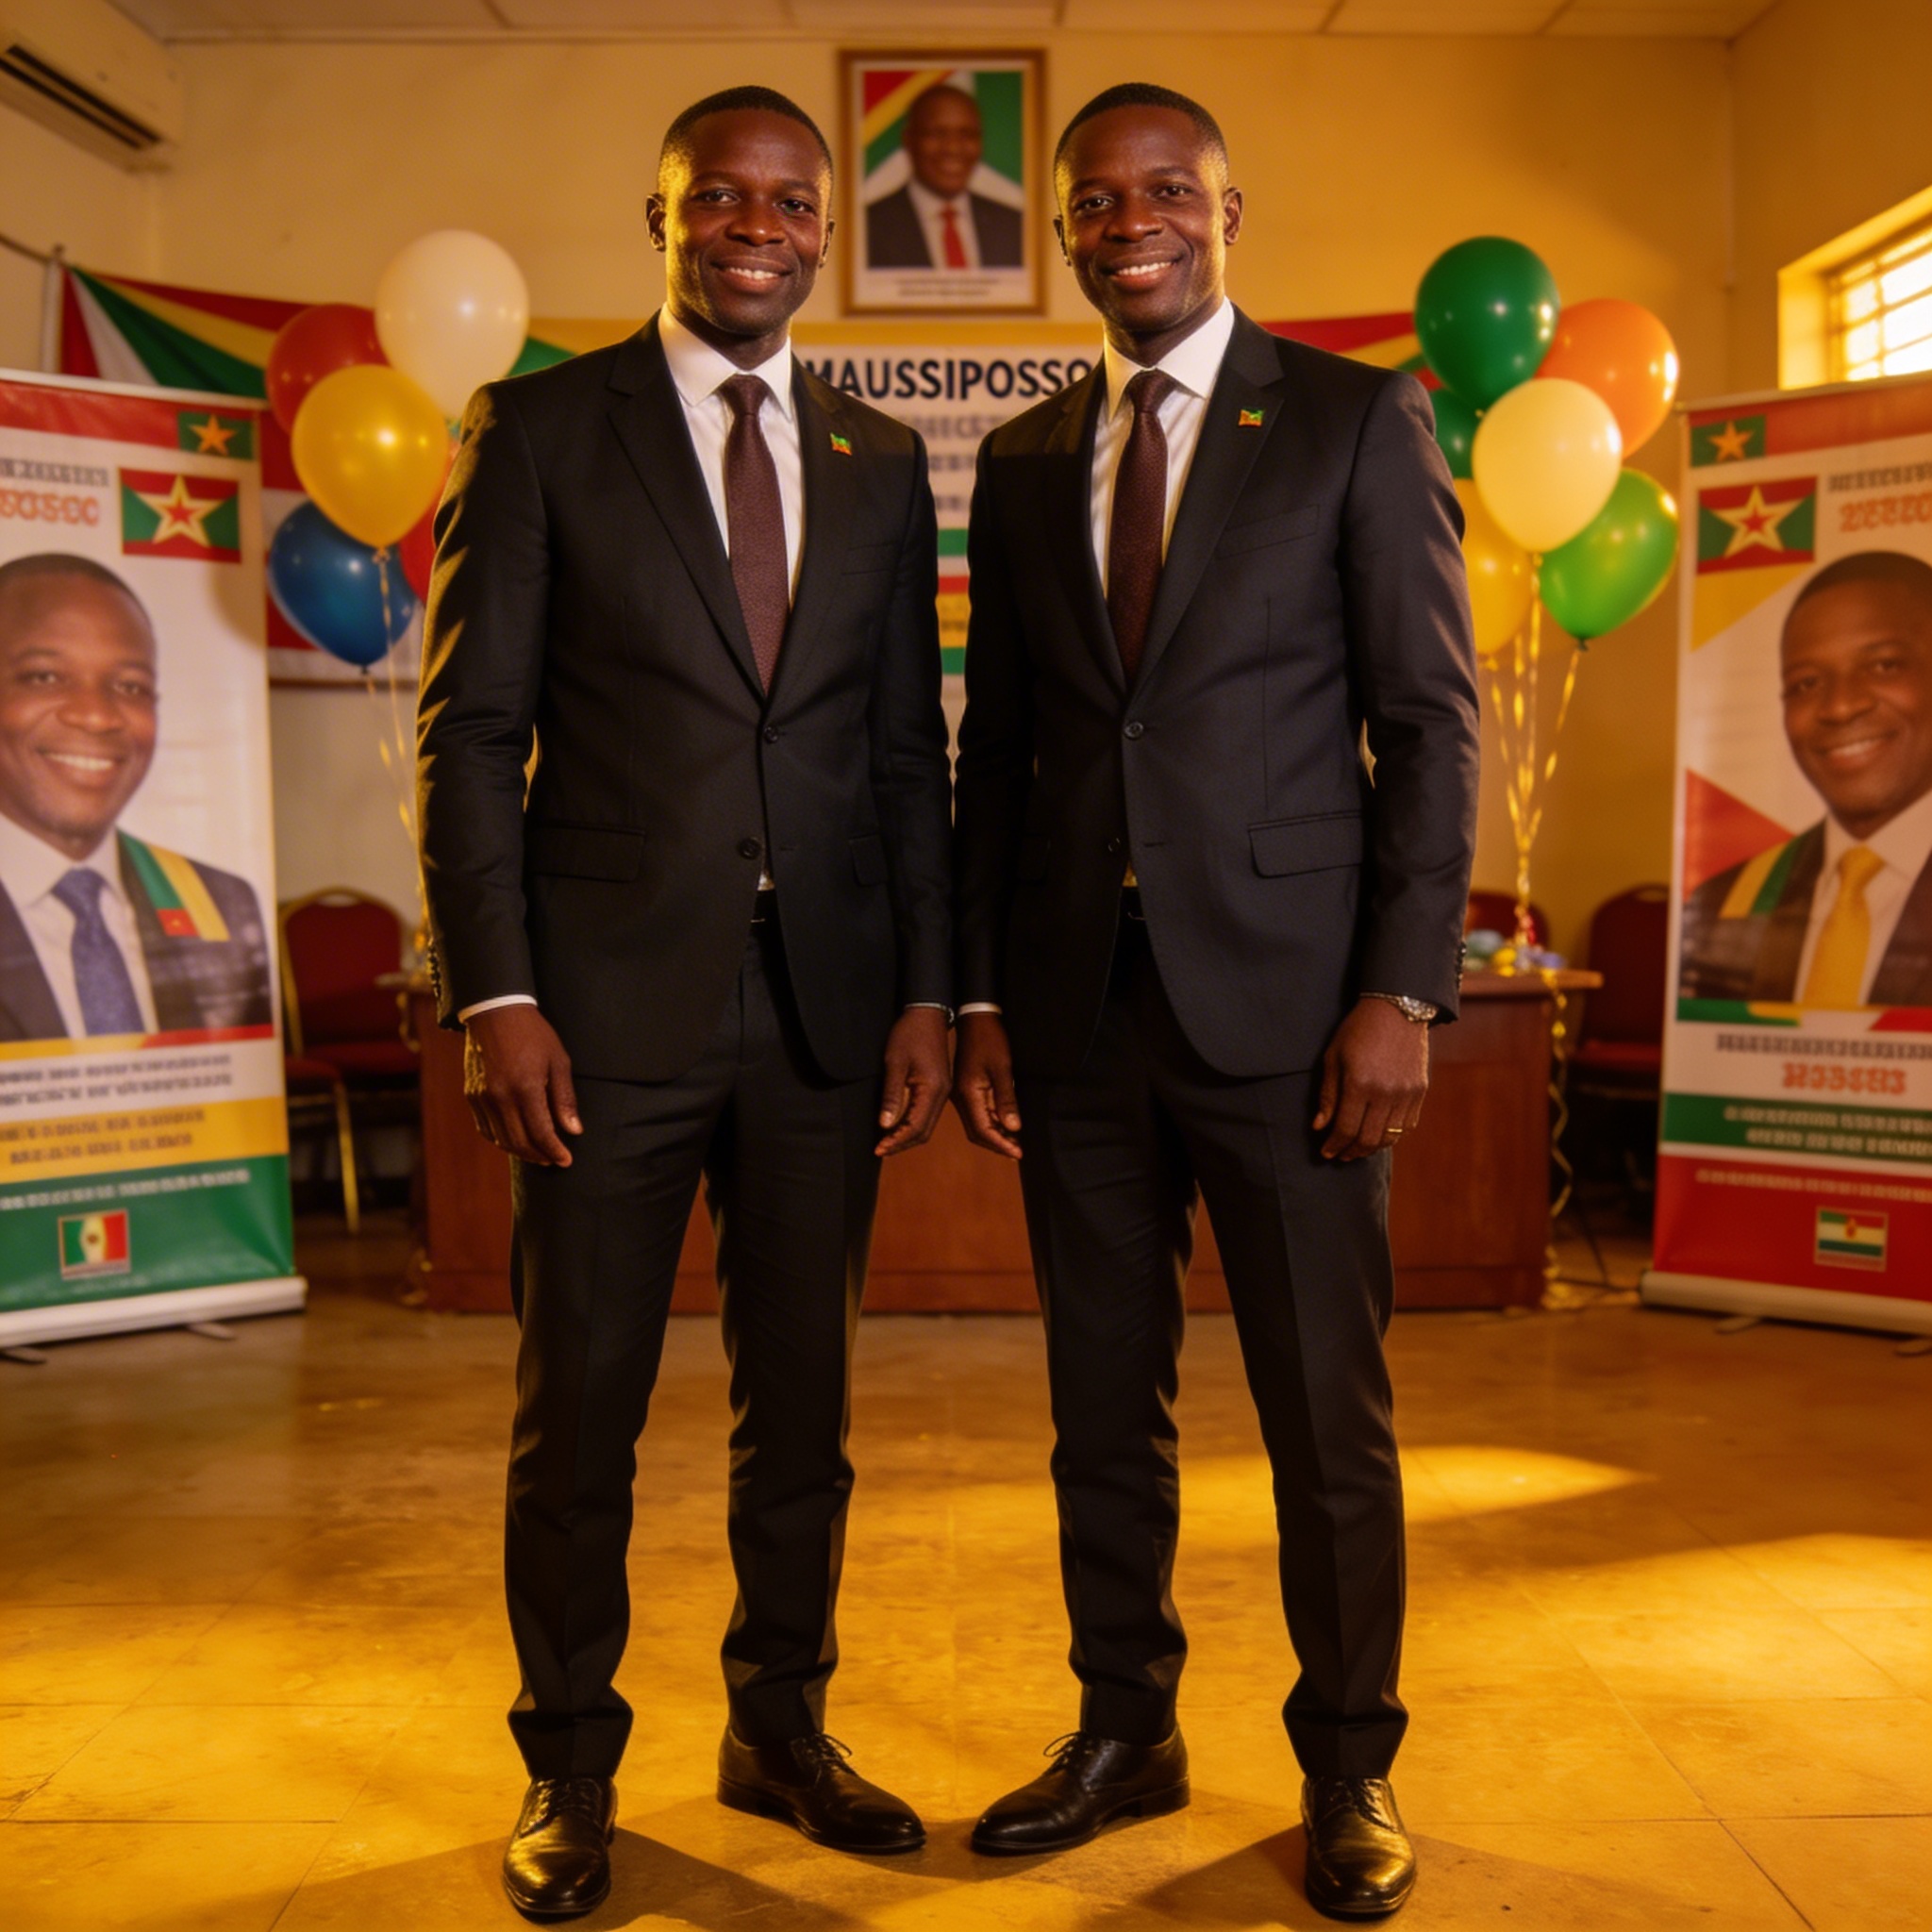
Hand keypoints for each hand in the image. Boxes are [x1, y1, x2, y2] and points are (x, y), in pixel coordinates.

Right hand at [464, 1004, 581, 1165]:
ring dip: (520, 1151)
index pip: (541, 1133)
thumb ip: (565, 1099)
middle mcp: (500, 1097)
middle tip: (554, 1160)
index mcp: (525, 1088)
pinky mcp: (471, 1095)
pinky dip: (501, 1139)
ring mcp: (482, 1097)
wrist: (496, 1012)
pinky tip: (515, 1140)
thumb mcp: (558, 1061)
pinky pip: (485, 1128)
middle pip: (519, 1142)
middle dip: (539, 1155)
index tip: (566, 1160)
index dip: (555, 1151)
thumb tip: (574, 1131)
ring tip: (538, 1153)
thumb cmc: (534, 1035)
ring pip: (501, 1139)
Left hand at [876, 1007, 951, 1156]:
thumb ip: (892, 1096)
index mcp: (933, 1089)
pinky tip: (896, 1125)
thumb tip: (885, 1125)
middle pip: (923, 1132)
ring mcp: (942, 1091)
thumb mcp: (895, 1063)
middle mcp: (942, 1094)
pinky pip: (927, 1114)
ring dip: (906, 1136)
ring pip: (926, 1126)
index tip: (878, 1148)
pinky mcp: (939, 1088)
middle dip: (901, 1144)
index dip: (896, 1141)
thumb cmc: (909, 1034)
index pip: (915, 1127)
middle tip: (880, 1149)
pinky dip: (912, 1125)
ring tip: (885, 1142)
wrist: (927, 1015)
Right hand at [951, 1010, 1021, 1158]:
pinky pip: (976, 1114)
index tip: (1018, 1153)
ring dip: (995, 1136)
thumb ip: (1006, 1099)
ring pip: (976, 1125)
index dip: (1001, 1144)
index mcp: (967, 1094)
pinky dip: (991, 1123)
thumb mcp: (1002, 1068)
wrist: (975, 1019)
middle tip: (1017, 1153)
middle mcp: (960, 1099)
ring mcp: (961, 1095)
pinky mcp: (965, 1089)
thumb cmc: (989, 1039)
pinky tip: (1005, 1125)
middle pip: (977, 1133)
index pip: (983, 1130)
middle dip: (997, 1144)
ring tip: (1014, 1143)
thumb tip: (1013, 1128)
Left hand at [1312, 998, 1428, 1160]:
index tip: (1326, 1153)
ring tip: (1358, 1148)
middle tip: (1341, 1156)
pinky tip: (1379, 1135)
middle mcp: (1385, 1093)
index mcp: (1359, 1084)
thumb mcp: (1333, 1058)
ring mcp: (1406, 1093)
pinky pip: (1407, 1125)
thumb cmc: (1358, 1031)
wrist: (1397, 1009)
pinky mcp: (1420, 1091)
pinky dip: (1392, 1136)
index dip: (1334, 1145)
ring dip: (1372, 1147)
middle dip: (1352, 1152)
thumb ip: (1327, 1095)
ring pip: (1389, 1136)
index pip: (1345, 1128)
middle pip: (1368, 1138)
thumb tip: (1319, 1127)